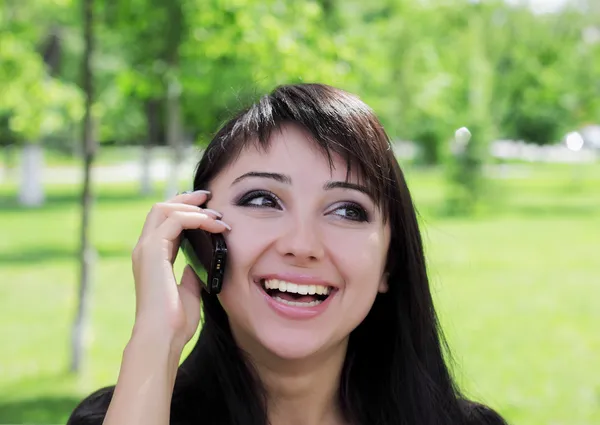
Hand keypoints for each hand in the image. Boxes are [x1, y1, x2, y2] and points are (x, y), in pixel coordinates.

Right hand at [130, 190, 229, 351]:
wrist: (162, 337)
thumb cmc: (175, 322)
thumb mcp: (188, 290)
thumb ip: (190, 274)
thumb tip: (196, 264)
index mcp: (152, 258)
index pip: (164, 222)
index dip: (184, 209)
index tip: (207, 207)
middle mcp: (145, 249)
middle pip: (160, 208)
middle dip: (186, 198)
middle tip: (210, 198)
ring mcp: (145, 249)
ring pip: (164, 208)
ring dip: (193, 207)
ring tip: (216, 215)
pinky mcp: (152, 251)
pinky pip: (174, 220)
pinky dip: (195, 218)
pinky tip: (212, 225)